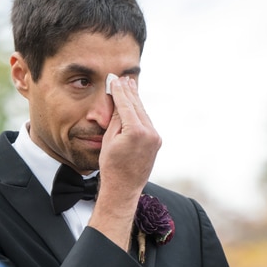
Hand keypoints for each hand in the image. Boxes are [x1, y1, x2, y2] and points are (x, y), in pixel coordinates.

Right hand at [99, 76, 161, 199]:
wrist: (124, 187)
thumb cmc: (112, 166)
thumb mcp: (109, 140)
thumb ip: (116, 119)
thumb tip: (119, 102)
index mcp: (135, 131)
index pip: (126, 105)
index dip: (119, 91)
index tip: (114, 80)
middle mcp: (149, 133)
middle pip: (137, 106)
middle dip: (129, 92)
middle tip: (123, 79)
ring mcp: (155, 137)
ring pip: (143, 113)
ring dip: (136, 100)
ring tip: (130, 86)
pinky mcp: (156, 142)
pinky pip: (147, 122)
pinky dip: (140, 112)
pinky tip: (136, 104)